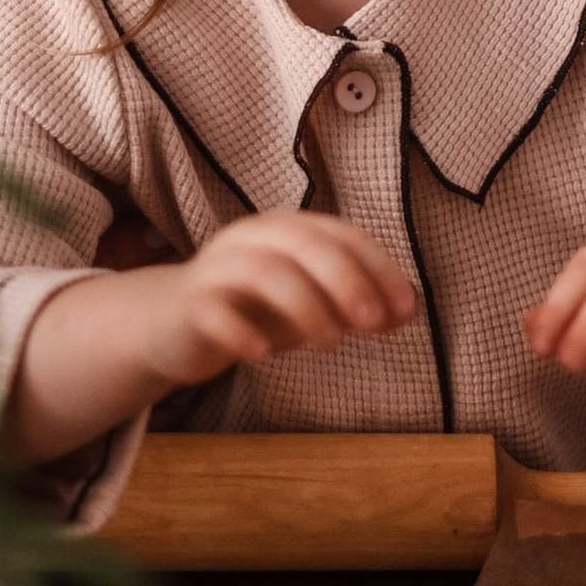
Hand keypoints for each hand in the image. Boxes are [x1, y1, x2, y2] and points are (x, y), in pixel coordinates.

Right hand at [5, 212, 413, 463]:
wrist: (173, 326)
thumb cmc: (254, 309)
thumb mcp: (313, 304)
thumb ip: (358, 304)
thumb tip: (411, 310)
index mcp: (286, 229)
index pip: (340, 234)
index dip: (378, 268)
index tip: (404, 310)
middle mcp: (251, 238)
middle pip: (302, 243)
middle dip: (345, 280)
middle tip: (373, 324)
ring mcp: (216, 269)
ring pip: (262, 271)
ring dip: (304, 305)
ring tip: (330, 344)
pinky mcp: (189, 306)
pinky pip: (213, 311)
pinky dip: (241, 331)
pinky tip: (263, 355)